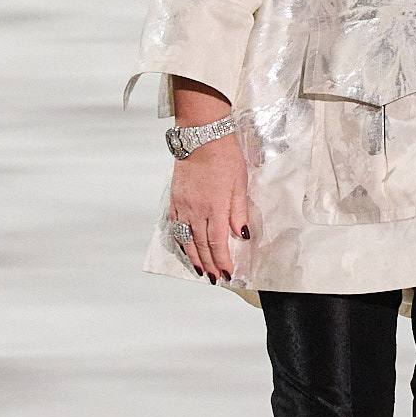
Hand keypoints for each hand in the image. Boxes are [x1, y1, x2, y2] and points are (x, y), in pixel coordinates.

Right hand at [169, 134, 248, 282]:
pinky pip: (176, 226)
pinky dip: (181, 241)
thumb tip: (241, 235)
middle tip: (215, 278)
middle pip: (202, 245)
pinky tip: (186, 248)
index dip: (222, 261)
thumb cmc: (225, 158)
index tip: (228, 273)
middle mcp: (195, 211)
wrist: (202, 138)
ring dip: (194, 257)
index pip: (217, 243)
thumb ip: (238, 212)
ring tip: (201, 270)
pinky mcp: (175, 200)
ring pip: (187, 239)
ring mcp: (182, 206)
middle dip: (210, 264)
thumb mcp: (239, 184)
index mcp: (214, 208)